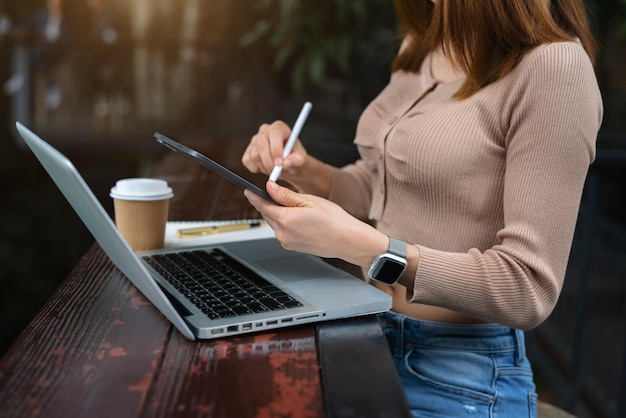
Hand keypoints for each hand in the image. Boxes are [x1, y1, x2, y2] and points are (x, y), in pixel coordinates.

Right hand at [242, 121, 308, 180]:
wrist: (287, 165)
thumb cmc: (295, 158)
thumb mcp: (301, 160)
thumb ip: (297, 160)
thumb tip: (286, 163)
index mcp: (279, 127)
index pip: (275, 134)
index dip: (276, 150)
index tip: (280, 164)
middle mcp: (265, 131)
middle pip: (262, 145)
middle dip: (269, 162)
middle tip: (277, 172)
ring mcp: (254, 140)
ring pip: (255, 155)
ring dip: (265, 167)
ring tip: (275, 170)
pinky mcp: (248, 151)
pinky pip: (248, 161)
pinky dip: (257, 169)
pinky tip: (266, 168)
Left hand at [244, 181, 387, 267]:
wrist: (348, 241)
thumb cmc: (334, 220)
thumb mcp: (309, 201)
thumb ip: (286, 195)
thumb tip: (269, 188)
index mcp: (286, 219)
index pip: (263, 206)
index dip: (254, 197)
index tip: (247, 190)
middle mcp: (283, 234)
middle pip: (267, 215)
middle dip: (268, 204)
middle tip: (273, 193)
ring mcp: (287, 242)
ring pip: (275, 223)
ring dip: (278, 214)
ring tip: (294, 206)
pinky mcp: (292, 247)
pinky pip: (283, 232)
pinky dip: (285, 223)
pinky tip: (298, 219)